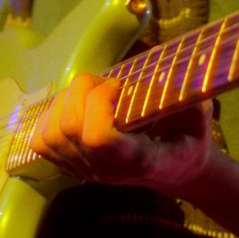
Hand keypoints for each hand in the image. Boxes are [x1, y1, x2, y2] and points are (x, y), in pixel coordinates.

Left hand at [28, 73, 214, 193]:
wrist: (178, 170)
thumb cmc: (189, 139)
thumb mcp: (198, 116)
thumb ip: (185, 94)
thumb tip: (172, 66)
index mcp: (138, 159)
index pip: (99, 137)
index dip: (100, 102)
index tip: (120, 86)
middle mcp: (107, 170)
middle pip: (69, 128)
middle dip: (82, 91)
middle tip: (106, 84)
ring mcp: (85, 171)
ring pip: (51, 133)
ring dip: (65, 102)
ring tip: (89, 94)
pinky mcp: (71, 167)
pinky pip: (40, 142)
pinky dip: (50, 118)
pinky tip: (75, 107)